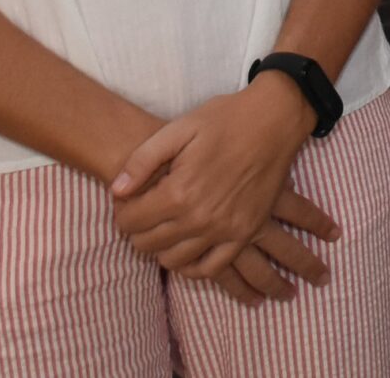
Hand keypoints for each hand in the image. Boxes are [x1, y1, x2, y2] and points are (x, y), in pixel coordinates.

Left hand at [109, 78, 331, 283]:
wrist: (274, 121)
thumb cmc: (224, 120)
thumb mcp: (178, 129)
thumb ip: (142, 160)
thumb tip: (116, 190)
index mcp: (178, 192)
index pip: (130, 221)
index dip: (121, 213)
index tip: (126, 203)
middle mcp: (199, 218)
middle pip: (148, 244)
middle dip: (136, 231)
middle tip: (141, 215)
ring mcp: (224, 230)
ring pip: (175, 261)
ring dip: (160, 249)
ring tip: (161, 229)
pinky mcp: (244, 234)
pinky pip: (211, 268)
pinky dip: (192, 267)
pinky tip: (186, 251)